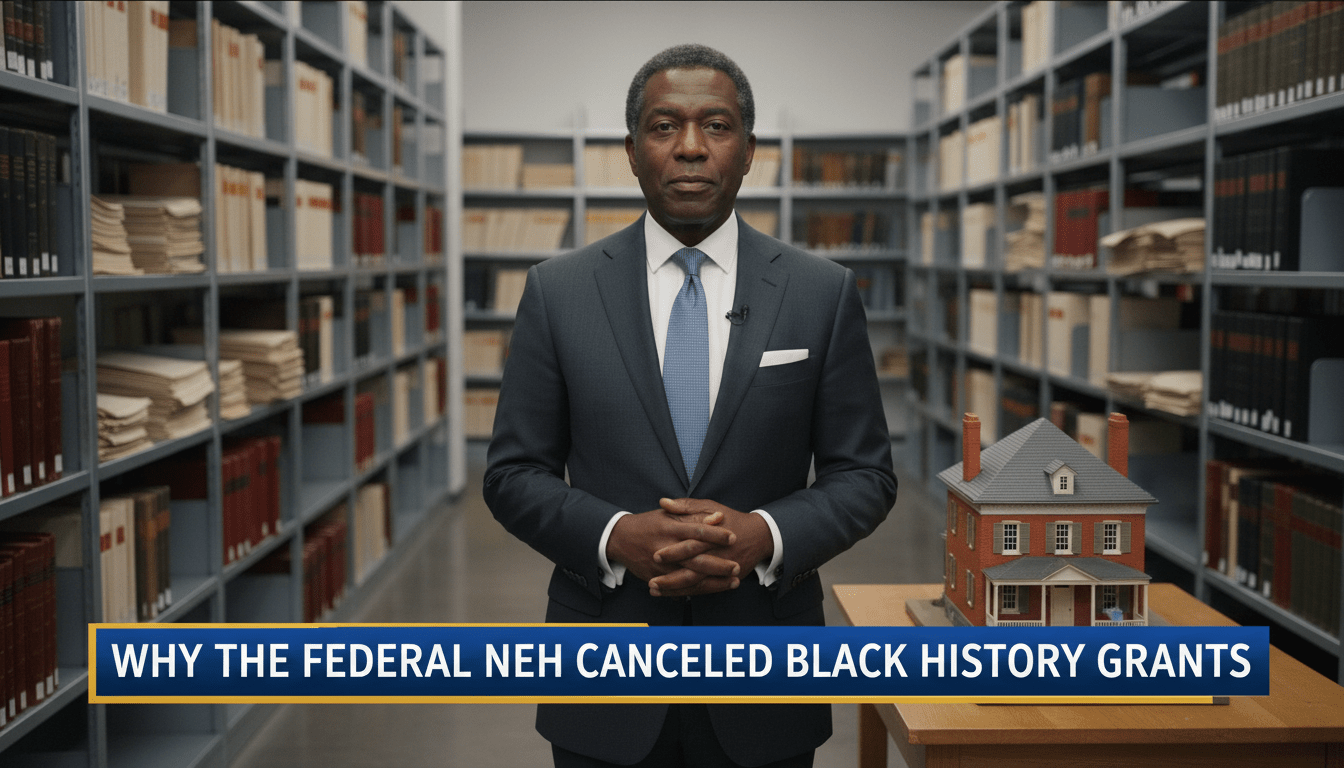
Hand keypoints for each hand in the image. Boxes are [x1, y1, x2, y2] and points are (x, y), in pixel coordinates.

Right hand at [605, 505, 739, 593]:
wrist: (619, 538)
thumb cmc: (649, 523)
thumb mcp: (669, 514)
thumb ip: (693, 514)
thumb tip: (718, 517)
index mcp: (669, 527)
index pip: (696, 531)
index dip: (715, 534)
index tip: (733, 537)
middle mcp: (665, 548)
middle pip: (695, 558)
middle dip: (718, 564)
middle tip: (737, 566)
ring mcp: (661, 567)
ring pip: (690, 577)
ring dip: (713, 581)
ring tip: (733, 581)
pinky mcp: (657, 579)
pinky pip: (680, 588)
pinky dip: (698, 591)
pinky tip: (715, 590)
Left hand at [647, 498, 773, 597]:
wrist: (759, 536)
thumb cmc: (730, 518)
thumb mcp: (710, 507)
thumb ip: (685, 506)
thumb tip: (663, 503)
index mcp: (711, 534)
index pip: (691, 544)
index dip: (673, 552)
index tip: (655, 556)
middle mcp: (717, 553)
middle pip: (693, 569)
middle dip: (671, 577)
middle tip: (652, 582)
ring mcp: (722, 568)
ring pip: (697, 583)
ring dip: (675, 589)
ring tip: (655, 590)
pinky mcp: (726, 579)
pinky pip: (705, 590)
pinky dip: (687, 593)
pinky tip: (671, 595)